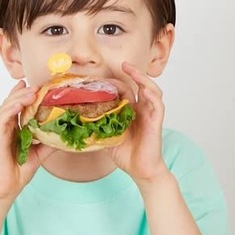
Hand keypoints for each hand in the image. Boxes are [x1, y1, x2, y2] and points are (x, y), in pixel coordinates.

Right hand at [0, 81, 53, 201]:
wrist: (8, 188)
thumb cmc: (20, 170)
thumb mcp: (40, 152)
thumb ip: (49, 141)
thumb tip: (66, 132)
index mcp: (13, 129)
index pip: (16, 107)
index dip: (23, 94)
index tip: (34, 85)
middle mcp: (4, 128)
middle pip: (11, 104)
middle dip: (23, 93)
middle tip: (36, 85)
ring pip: (6, 108)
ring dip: (18, 98)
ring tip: (31, 92)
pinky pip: (2, 120)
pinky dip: (10, 110)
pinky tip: (19, 105)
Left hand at [106, 62, 167, 183]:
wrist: (140, 170)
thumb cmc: (126, 155)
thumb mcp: (106, 137)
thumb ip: (96, 127)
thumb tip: (76, 123)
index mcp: (130, 111)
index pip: (125, 91)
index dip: (115, 83)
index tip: (102, 78)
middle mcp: (142, 109)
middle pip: (139, 85)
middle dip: (132, 73)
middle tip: (122, 64)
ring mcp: (150, 114)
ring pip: (151, 90)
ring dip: (143, 79)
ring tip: (133, 70)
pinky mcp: (156, 122)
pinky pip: (157, 104)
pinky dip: (152, 95)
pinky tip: (144, 90)